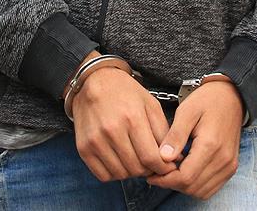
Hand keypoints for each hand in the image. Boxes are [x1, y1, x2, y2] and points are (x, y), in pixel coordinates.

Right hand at [72, 54, 176, 181]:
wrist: (94, 81)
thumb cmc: (125, 92)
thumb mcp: (150, 104)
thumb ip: (163, 132)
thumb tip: (172, 159)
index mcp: (132, 118)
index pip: (151, 158)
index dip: (163, 168)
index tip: (166, 167)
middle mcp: (112, 130)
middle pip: (136, 168)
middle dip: (148, 169)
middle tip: (150, 161)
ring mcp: (95, 140)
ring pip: (121, 174)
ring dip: (131, 172)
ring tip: (134, 158)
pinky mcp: (83, 148)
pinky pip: (103, 175)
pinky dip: (114, 173)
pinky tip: (119, 160)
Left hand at [147, 81, 243, 199]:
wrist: (230, 97)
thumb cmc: (206, 101)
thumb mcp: (186, 112)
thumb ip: (175, 136)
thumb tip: (163, 157)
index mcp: (211, 145)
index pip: (185, 177)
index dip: (165, 180)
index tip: (151, 174)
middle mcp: (223, 159)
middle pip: (192, 187)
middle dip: (171, 184)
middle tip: (156, 174)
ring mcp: (229, 165)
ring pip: (201, 192)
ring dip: (183, 187)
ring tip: (169, 172)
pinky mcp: (230, 167)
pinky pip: (211, 188)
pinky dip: (195, 186)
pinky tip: (184, 172)